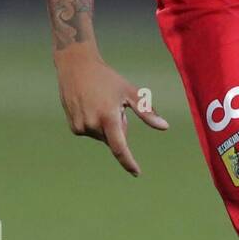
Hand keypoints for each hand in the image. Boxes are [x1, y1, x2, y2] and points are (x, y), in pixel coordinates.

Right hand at [53, 42, 167, 175]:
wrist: (76, 67)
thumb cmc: (107, 78)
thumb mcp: (129, 91)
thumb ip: (146, 111)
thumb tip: (164, 126)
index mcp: (108, 117)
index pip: (120, 147)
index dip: (128, 162)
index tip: (136, 172)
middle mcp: (92, 125)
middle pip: (114, 138)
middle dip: (119, 126)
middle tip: (113, 104)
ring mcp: (81, 127)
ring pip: (102, 136)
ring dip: (105, 125)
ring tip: (98, 102)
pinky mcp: (73, 127)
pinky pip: (91, 133)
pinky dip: (94, 124)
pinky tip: (90, 106)